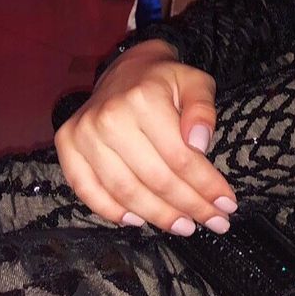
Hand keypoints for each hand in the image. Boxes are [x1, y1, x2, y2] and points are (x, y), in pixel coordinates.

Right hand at [54, 40, 237, 236]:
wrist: (124, 69)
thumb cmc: (165, 81)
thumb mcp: (196, 82)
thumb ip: (203, 110)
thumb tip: (200, 146)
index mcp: (144, 98)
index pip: (180, 156)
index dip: (205, 186)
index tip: (227, 204)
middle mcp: (110, 117)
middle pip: (155, 178)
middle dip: (189, 206)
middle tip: (214, 222)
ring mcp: (84, 133)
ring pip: (125, 191)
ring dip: (157, 216)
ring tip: (185, 226)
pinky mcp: (67, 145)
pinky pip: (88, 190)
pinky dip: (112, 211)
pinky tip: (139, 221)